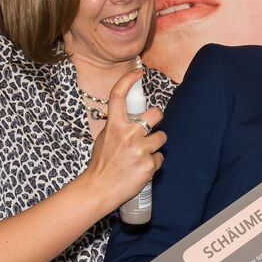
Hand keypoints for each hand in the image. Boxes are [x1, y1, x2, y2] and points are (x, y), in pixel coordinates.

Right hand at [82, 68, 164, 209]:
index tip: (137, 72)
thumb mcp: (103, 138)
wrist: (99, 189)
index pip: (119, 95)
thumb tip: (131, 116)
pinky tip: (142, 168)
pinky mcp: (148, 165)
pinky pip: (160, 158)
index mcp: (114, 126)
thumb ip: (116, 126)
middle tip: (153, 124)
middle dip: (157, 118)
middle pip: (155, 114)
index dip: (129, 80)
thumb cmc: (101, 164)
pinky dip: (153, 163)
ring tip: (144, 153)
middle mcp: (128, 135)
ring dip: (156, 144)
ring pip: (162, 137)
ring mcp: (140, 150)